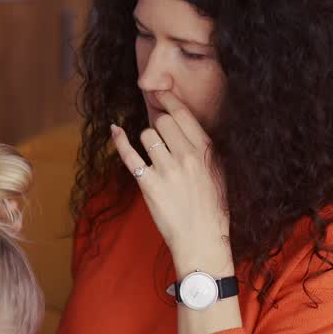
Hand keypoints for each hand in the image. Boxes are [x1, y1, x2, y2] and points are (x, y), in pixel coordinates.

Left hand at [110, 90, 232, 273]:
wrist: (202, 239)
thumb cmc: (212, 207)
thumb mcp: (218, 172)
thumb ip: (203, 147)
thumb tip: (185, 125)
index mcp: (206, 150)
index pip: (182, 114)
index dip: (168, 100)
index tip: (160, 94)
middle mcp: (186, 156)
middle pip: (162, 120)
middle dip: (159, 124)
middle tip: (161, 136)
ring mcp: (166, 169)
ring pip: (147, 134)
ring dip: (147, 139)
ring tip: (154, 155)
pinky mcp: (148, 184)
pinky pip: (129, 153)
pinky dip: (119, 140)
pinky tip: (115, 130)